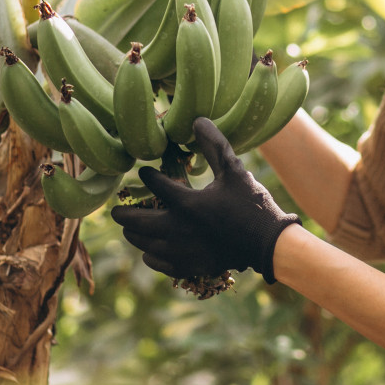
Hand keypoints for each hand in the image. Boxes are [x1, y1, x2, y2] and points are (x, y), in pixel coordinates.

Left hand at [111, 117, 300, 283]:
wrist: (267, 244)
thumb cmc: (251, 204)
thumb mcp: (234, 171)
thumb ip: (214, 145)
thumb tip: (197, 119)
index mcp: (187, 203)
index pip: (155, 185)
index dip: (147, 177)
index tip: (143, 173)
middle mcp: (178, 229)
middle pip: (137, 221)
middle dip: (124, 213)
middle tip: (117, 210)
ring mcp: (181, 250)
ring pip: (143, 243)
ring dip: (135, 233)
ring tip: (130, 227)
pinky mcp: (189, 266)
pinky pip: (158, 262)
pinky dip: (150, 255)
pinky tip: (151, 249)